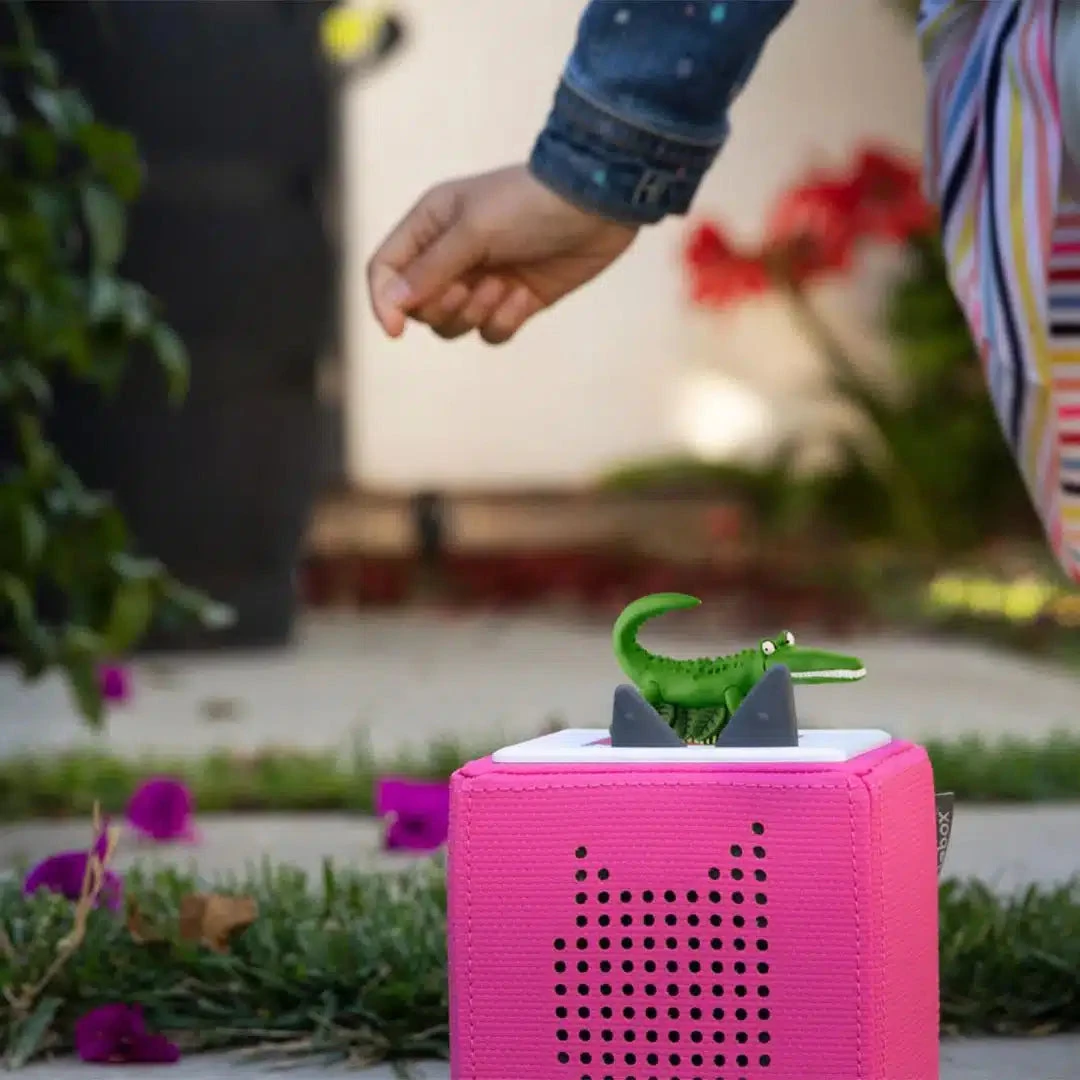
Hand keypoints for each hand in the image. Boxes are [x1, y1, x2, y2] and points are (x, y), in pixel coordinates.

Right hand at [367, 164, 637, 343]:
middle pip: (418, 306)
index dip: (384, 302)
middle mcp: (451, 254)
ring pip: (452, 325)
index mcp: (430, 225)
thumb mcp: (474, 230)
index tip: (395, 330)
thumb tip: (393, 303)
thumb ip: (431, 269)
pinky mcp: (515, 300)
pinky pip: (491, 332)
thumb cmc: (530, 203)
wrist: (598, 204)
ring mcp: (483, 280)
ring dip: (474, 314)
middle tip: (469, 286)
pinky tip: (523, 296)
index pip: (385, 270)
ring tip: (503, 286)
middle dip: (441, 306)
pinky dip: (504, 321)